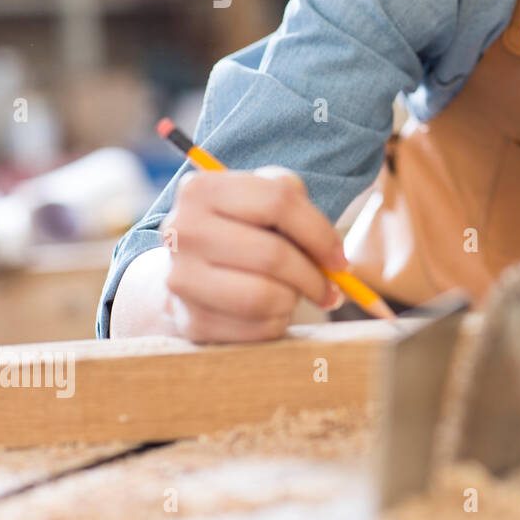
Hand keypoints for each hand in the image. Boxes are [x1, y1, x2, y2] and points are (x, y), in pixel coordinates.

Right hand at [159, 166, 348, 341]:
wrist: (190, 271)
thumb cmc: (241, 228)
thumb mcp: (262, 197)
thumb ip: (296, 204)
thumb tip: (333, 257)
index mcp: (201, 189)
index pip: (278, 201)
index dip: (320, 232)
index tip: (338, 258)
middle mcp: (182, 231)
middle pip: (273, 254)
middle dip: (314, 276)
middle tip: (330, 287)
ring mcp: (180, 278)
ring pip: (264, 296)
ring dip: (294, 299)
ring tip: (295, 294)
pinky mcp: (190, 321)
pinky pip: (256, 329)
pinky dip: (277, 322)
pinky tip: (273, 312)